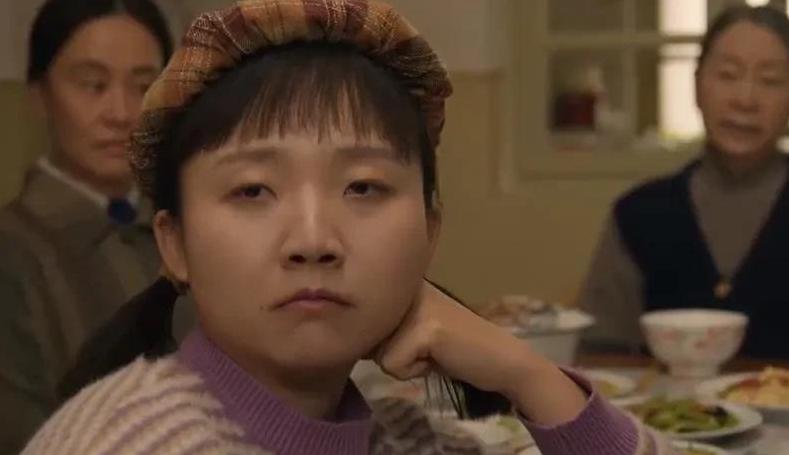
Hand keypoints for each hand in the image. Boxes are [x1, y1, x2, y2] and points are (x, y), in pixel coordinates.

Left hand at [374, 280, 587, 424]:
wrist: (499, 358)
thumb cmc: (452, 347)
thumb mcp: (410, 331)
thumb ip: (380, 327)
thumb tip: (344, 336)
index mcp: (400, 281)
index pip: (361, 318)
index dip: (381, 339)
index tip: (413, 339)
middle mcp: (404, 285)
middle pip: (367, 336)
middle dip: (392, 353)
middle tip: (426, 348)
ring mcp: (414, 305)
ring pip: (377, 354)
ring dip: (403, 364)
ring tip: (433, 352)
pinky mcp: (424, 328)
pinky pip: (392, 366)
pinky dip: (414, 372)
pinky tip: (439, 358)